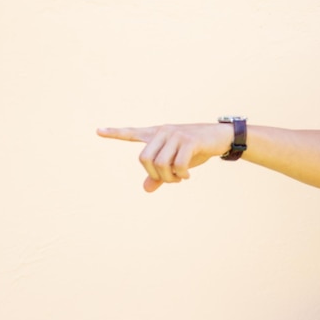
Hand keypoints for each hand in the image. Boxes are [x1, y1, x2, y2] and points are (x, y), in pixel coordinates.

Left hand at [97, 123, 231, 191]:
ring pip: (160, 164)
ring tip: (179, 178)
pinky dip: (181, 175)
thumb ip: (160, 175)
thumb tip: (146, 189)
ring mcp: (175, 135)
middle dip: (155, 176)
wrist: (220, 137)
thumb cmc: (197, 149)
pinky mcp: (189, 141)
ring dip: (169, 178)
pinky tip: (187, 175)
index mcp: (157, 134)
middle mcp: (163, 132)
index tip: (98, 131)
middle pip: (144, 160)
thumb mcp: (177, 162)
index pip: (133, 133)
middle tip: (170, 180)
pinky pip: (178, 164)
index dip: (115, 133)